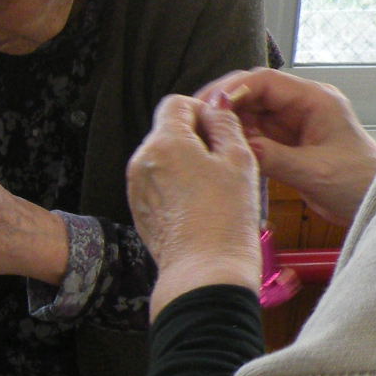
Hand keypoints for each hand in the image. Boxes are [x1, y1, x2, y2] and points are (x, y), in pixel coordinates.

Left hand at [125, 95, 262, 317]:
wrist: (205, 272)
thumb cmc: (226, 218)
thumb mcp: (238, 161)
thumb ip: (225, 124)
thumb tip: (217, 104)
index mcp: (164, 143)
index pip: (176, 103)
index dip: (201, 110)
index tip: (220, 129)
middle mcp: (141, 161)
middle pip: (167, 131)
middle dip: (195, 138)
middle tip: (225, 161)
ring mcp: (136, 187)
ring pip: (163, 158)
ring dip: (186, 162)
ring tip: (215, 187)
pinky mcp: (139, 209)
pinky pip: (157, 183)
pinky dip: (176, 185)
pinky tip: (200, 204)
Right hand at [193, 68, 375, 227]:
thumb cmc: (360, 183)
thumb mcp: (314, 171)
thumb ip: (272, 156)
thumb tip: (234, 145)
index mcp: (315, 100)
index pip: (265, 81)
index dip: (233, 89)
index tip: (209, 105)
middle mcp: (302, 106)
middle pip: (253, 93)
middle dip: (224, 103)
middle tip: (196, 118)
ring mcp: (294, 124)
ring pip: (250, 113)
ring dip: (229, 122)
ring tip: (204, 134)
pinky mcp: (288, 143)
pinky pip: (256, 134)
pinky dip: (239, 139)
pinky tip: (223, 148)